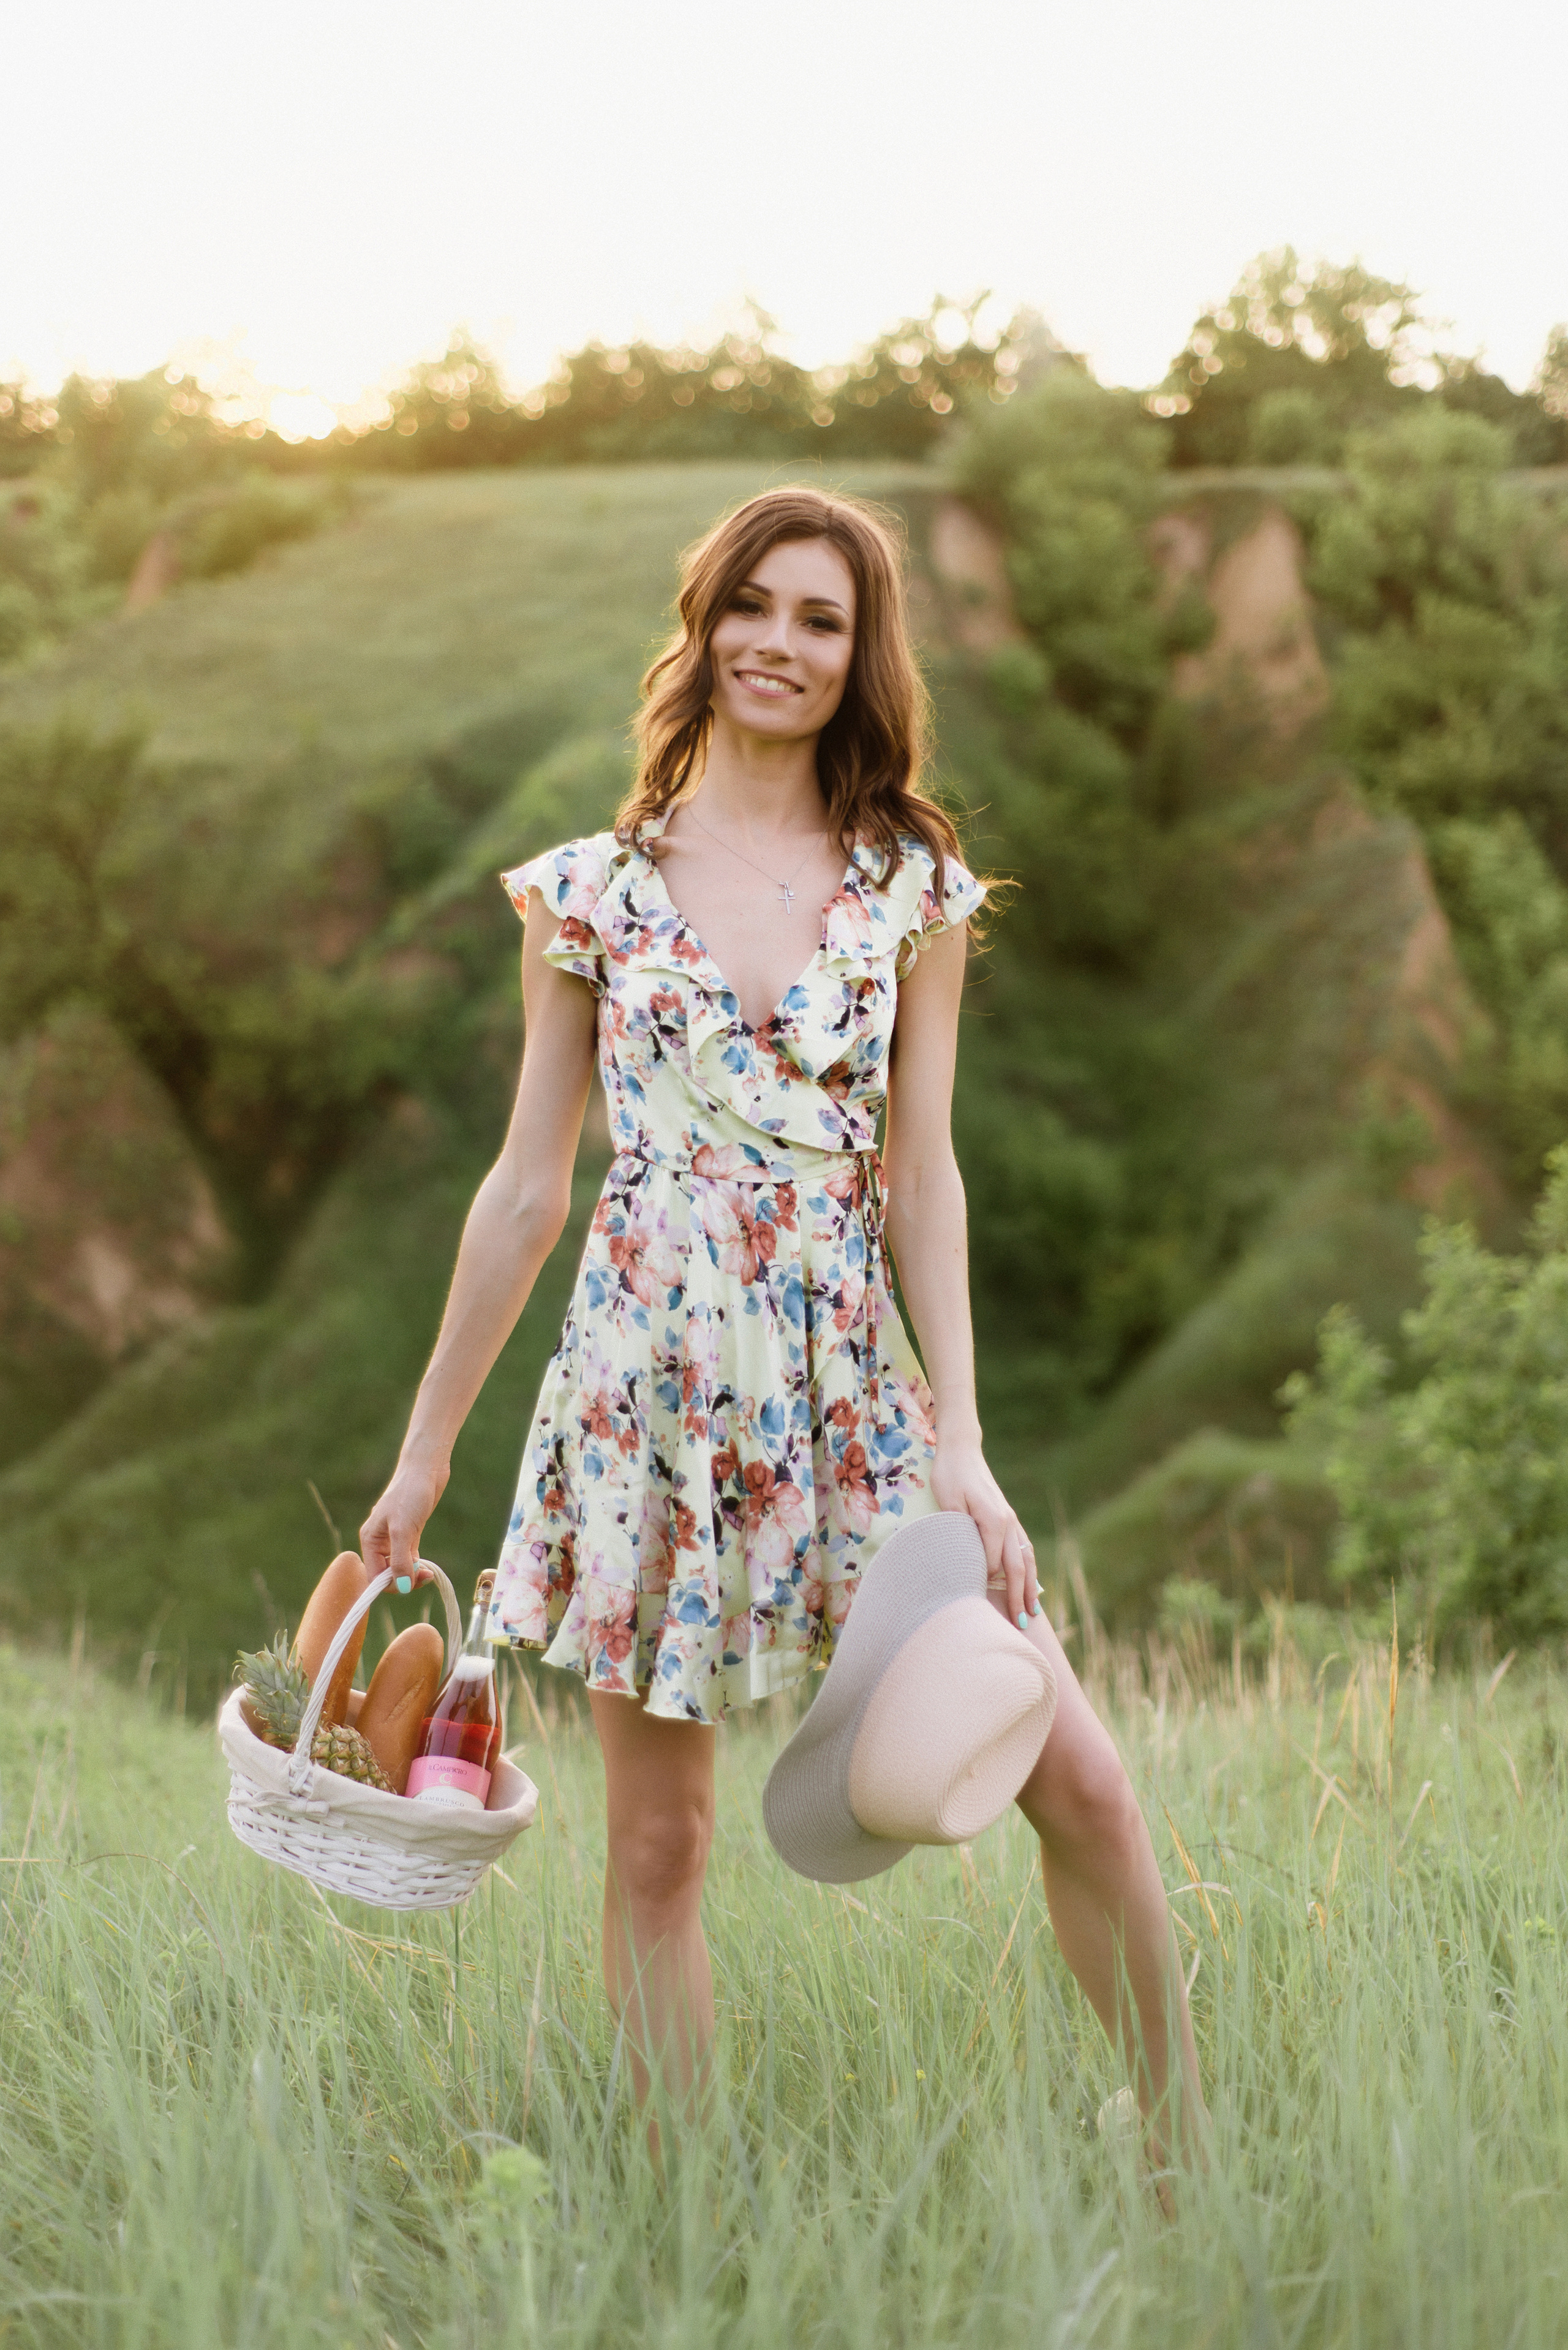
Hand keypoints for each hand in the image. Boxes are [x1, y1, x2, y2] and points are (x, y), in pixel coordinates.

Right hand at [360, 1454, 448, 1592]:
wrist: (426, 1469)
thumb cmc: (410, 1494)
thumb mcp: (403, 1530)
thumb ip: (401, 1560)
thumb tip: (401, 1587)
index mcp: (370, 1539)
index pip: (374, 1575)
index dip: (391, 1584)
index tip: (410, 1584)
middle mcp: (379, 1541)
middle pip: (386, 1573)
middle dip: (404, 1580)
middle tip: (424, 1576)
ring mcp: (395, 1537)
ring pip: (399, 1566)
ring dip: (412, 1574)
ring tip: (428, 1572)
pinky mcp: (410, 1533)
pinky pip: (409, 1557)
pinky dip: (417, 1565)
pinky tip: (427, 1566)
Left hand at [930, 1434, 1039, 1628]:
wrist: (961, 1450)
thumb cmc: (949, 1474)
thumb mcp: (948, 1501)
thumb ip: (959, 1531)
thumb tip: (969, 1561)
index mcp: (994, 1521)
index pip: (994, 1564)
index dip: (987, 1587)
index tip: (980, 1609)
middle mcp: (1008, 1522)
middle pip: (1017, 1567)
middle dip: (1020, 1597)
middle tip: (1019, 1625)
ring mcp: (1011, 1520)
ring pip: (1026, 1559)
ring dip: (1030, 1587)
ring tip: (1033, 1612)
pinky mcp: (1009, 1517)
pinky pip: (1023, 1548)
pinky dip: (1029, 1568)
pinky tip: (1030, 1582)